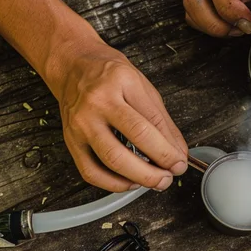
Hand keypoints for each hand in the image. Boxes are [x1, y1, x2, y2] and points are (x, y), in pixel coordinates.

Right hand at [52, 41, 187, 192]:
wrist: (73, 67)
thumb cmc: (107, 74)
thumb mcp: (142, 87)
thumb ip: (161, 121)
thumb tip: (178, 152)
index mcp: (121, 82)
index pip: (151, 122)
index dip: (169, 149)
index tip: (180, 163)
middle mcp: (98, 101)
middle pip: (133, 140)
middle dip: (156, 166)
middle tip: (168, 177)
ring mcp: (81, 122)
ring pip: (112, 159)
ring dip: (138, 178)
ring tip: (154, 182)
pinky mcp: (70, 140)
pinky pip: (90, 171)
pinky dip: (113, 183)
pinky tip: (129, 182)